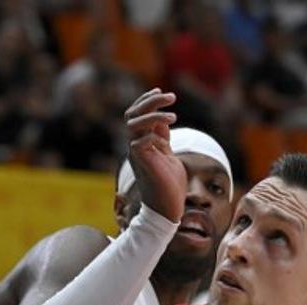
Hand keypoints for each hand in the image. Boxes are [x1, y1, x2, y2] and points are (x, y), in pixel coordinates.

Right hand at [124, 88, 184, 222]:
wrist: (167, 210)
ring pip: (134, 125)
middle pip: (133, 114)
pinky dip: (153, 137)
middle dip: (150, 101)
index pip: (136, 114)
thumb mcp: (168, 155)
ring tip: (173, 116)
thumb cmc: (170, 186)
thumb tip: (163, 120)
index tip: (161, 92)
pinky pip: (139, 143)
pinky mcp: (142, 165)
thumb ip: (163, 138)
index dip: (147, 100)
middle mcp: (135, 147)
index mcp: (141, 143)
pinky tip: (165, 143)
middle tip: (171, 97)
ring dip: (153, 115)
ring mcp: (137, 155)